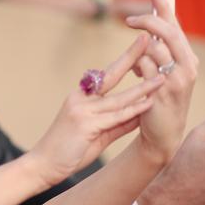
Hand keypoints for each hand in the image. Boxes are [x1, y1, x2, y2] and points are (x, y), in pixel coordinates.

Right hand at [28, 33, 165, 185]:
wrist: (43, 165)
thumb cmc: (68, 151)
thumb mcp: (96, 134)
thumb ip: (117, 122)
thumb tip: (140, 114)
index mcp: (81, 98)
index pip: (107, 75)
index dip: (125, 60)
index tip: (141, 45)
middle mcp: (80, 99)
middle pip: (111, 76)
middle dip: (131, 57)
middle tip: (148, 39)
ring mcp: (82, 111)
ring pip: (118, 98)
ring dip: (142, 88)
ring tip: (161, 77)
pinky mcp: (84, 125)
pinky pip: (115, 116)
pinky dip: (133, 110)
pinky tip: (148, 103)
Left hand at [125, 0, 199, 162]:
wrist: (162, 134)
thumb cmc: (159, 101)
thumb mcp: (163, 73)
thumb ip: (158, 52)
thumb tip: (146, 31)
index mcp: (189, 59)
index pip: (176, 26)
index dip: (165, 7)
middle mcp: (188, 66)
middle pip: (167, 32)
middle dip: (147, 22)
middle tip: (129, 19)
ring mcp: (177, 78)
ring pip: (151, 49)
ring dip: (138, 55)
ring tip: (138, 70)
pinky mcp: (164, 90)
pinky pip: (143, 67)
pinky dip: (136, 68)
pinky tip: (138, 78)